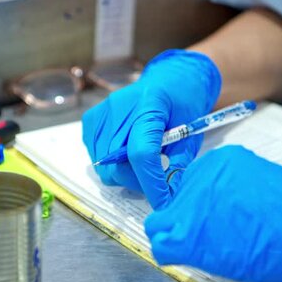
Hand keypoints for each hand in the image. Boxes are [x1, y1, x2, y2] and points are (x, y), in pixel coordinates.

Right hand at [82, 49, 220, 208]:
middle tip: (156, 182)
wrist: (169, 79)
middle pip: (118, 164)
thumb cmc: (183, 103)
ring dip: (124, 175)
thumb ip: (178, 163)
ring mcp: (101, 114)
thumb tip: (168, 195)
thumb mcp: (190, 132)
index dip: (151, 183)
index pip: (142, 153)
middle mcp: (118, 108)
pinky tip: (128, 154)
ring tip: (144, 166)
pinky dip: (112, 164)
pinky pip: (96, 157)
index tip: (163, 202)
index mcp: (150, 105)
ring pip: (104, 167)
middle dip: (138, 182)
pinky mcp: (91, 121)